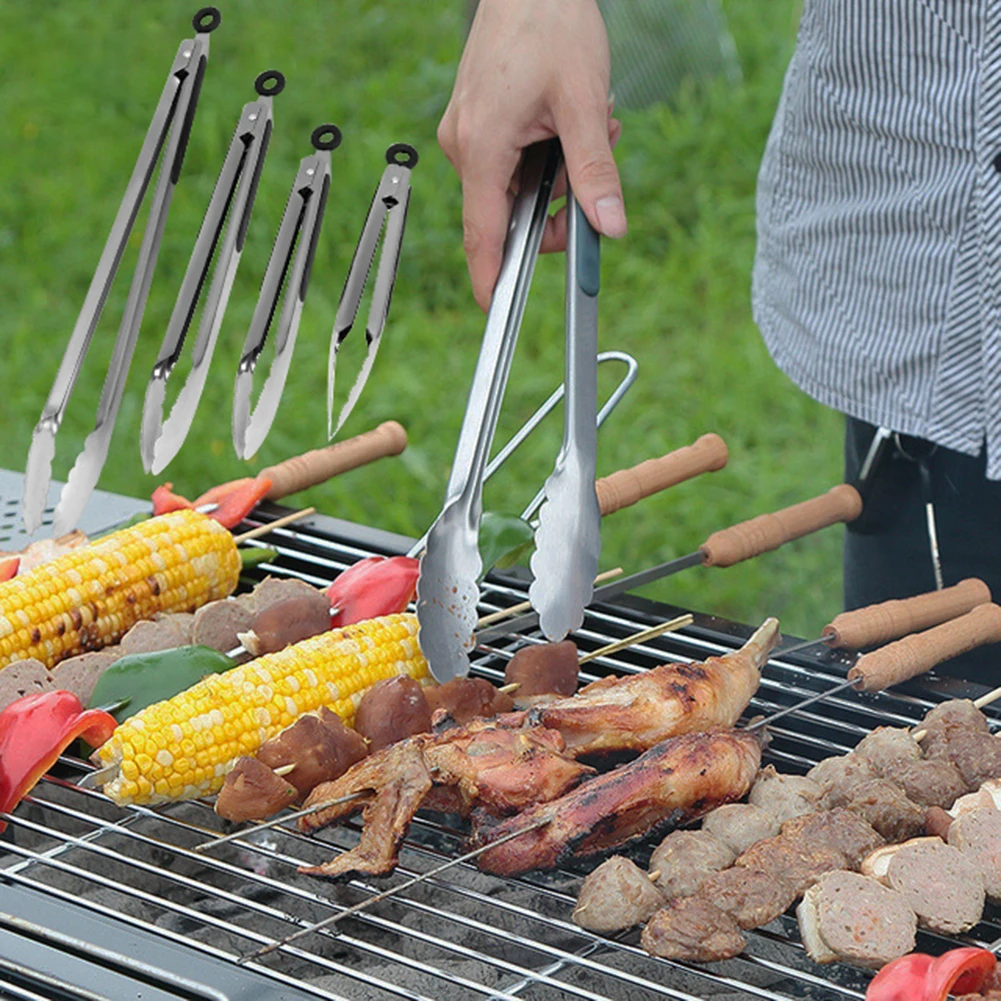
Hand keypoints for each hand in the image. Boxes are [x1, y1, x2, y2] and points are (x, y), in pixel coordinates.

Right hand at [438, 0, 624, 309]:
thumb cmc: (551, 23)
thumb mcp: (586, 104)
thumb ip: (595, 172)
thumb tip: (609, 226)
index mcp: (482, 147)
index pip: (484, 232)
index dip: (490, 276)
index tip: (494, 307)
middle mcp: (465, 145)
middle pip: (510, 212)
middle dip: (560, 201)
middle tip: (596, 162)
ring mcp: (467, 134)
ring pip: (515, 186)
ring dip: (558, 171)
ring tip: (589, 127)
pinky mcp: (476, 122)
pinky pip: (510, 162)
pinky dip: (544, 154)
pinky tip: (567, 120)